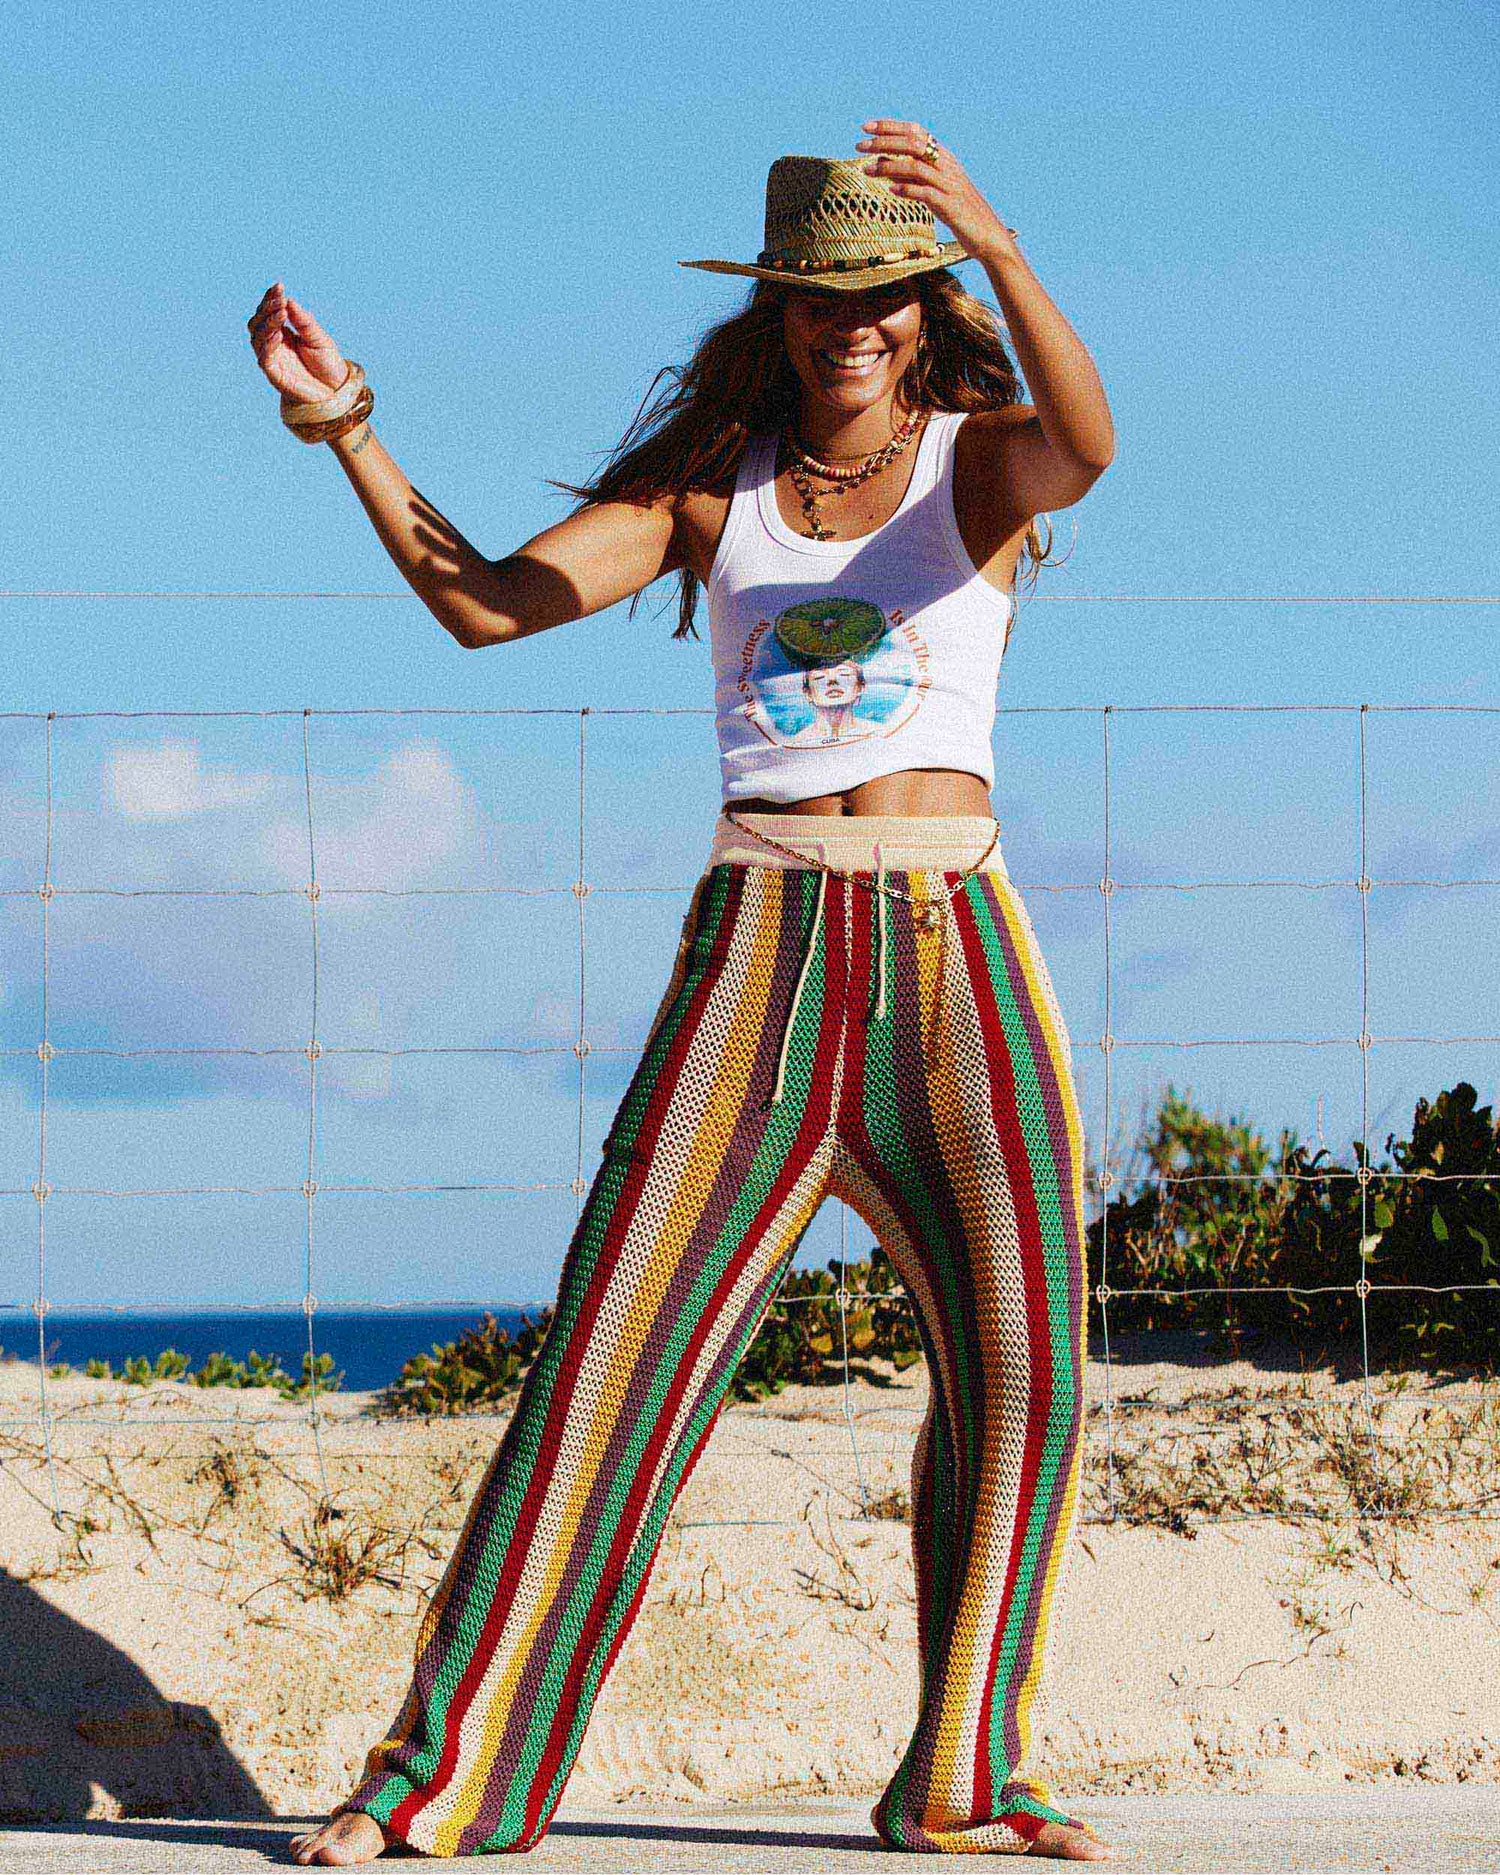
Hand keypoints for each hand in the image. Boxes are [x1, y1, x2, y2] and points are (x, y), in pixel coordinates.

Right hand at [246, 281, 349, 403]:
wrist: (336, 391)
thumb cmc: (327, 364)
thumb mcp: (318, 337)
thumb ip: (303, 321)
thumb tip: (289, 300)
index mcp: (283, 333)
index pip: (269, 312)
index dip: (271, 298)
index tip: (279, 286)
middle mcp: (274, 344)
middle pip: (258, 321)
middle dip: (267, 308)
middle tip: (280, 299)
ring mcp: (272, 359)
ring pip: (257, 337)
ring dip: (267, 323)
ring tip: (281, 313)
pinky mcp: (274, 374)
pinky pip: (264, 357)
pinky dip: (268, 344)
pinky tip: (278, 334)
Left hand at [854, 120, 1019, 266]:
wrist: (987, 235)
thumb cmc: (957, 212)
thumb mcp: (932, 189)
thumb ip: (911, 175)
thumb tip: (883, 164)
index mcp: (943, 157)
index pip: (915, 132)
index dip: (890, 126)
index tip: (866, 126)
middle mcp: (946, 165)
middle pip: (913, 144)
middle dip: (883, 142)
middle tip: (859, 146)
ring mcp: (949, 185)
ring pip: (916, 167)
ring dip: (888, 166)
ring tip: (867, 170)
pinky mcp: (949, 205)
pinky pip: (926, 193)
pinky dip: (907, 190)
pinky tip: (890, 190)